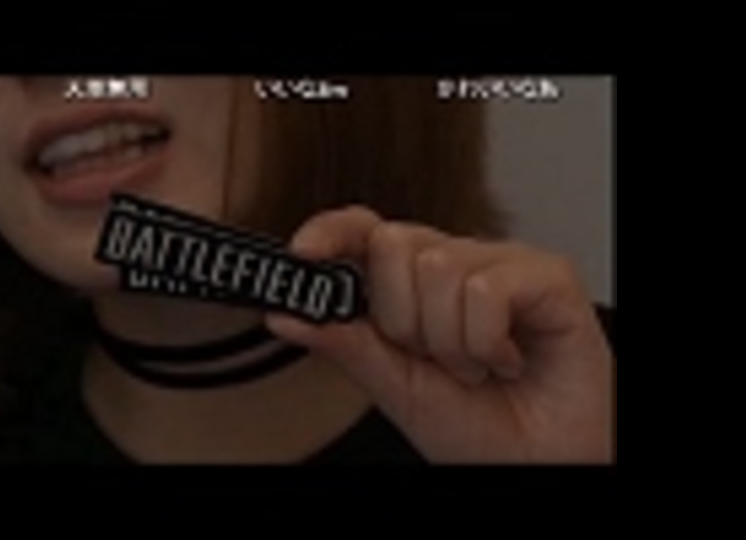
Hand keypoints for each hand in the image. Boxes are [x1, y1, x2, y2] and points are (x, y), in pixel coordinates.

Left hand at [266, 206, 613, 462]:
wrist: (540, 464)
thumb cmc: (479, 429)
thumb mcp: (396, 389)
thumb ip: (346, 345)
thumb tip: (287, 314)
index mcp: (412, 287)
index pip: (364, 233)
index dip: (332, 232)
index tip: (303, 252)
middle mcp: (454, 266)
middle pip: (393, 244)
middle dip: (401, 320)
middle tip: (432, 358)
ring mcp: (501, 265)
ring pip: (437, 265)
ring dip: (450, 342)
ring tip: (476, 367)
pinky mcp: (547, 276)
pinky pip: (486, 288)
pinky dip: (488, 343)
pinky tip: (508, 360)